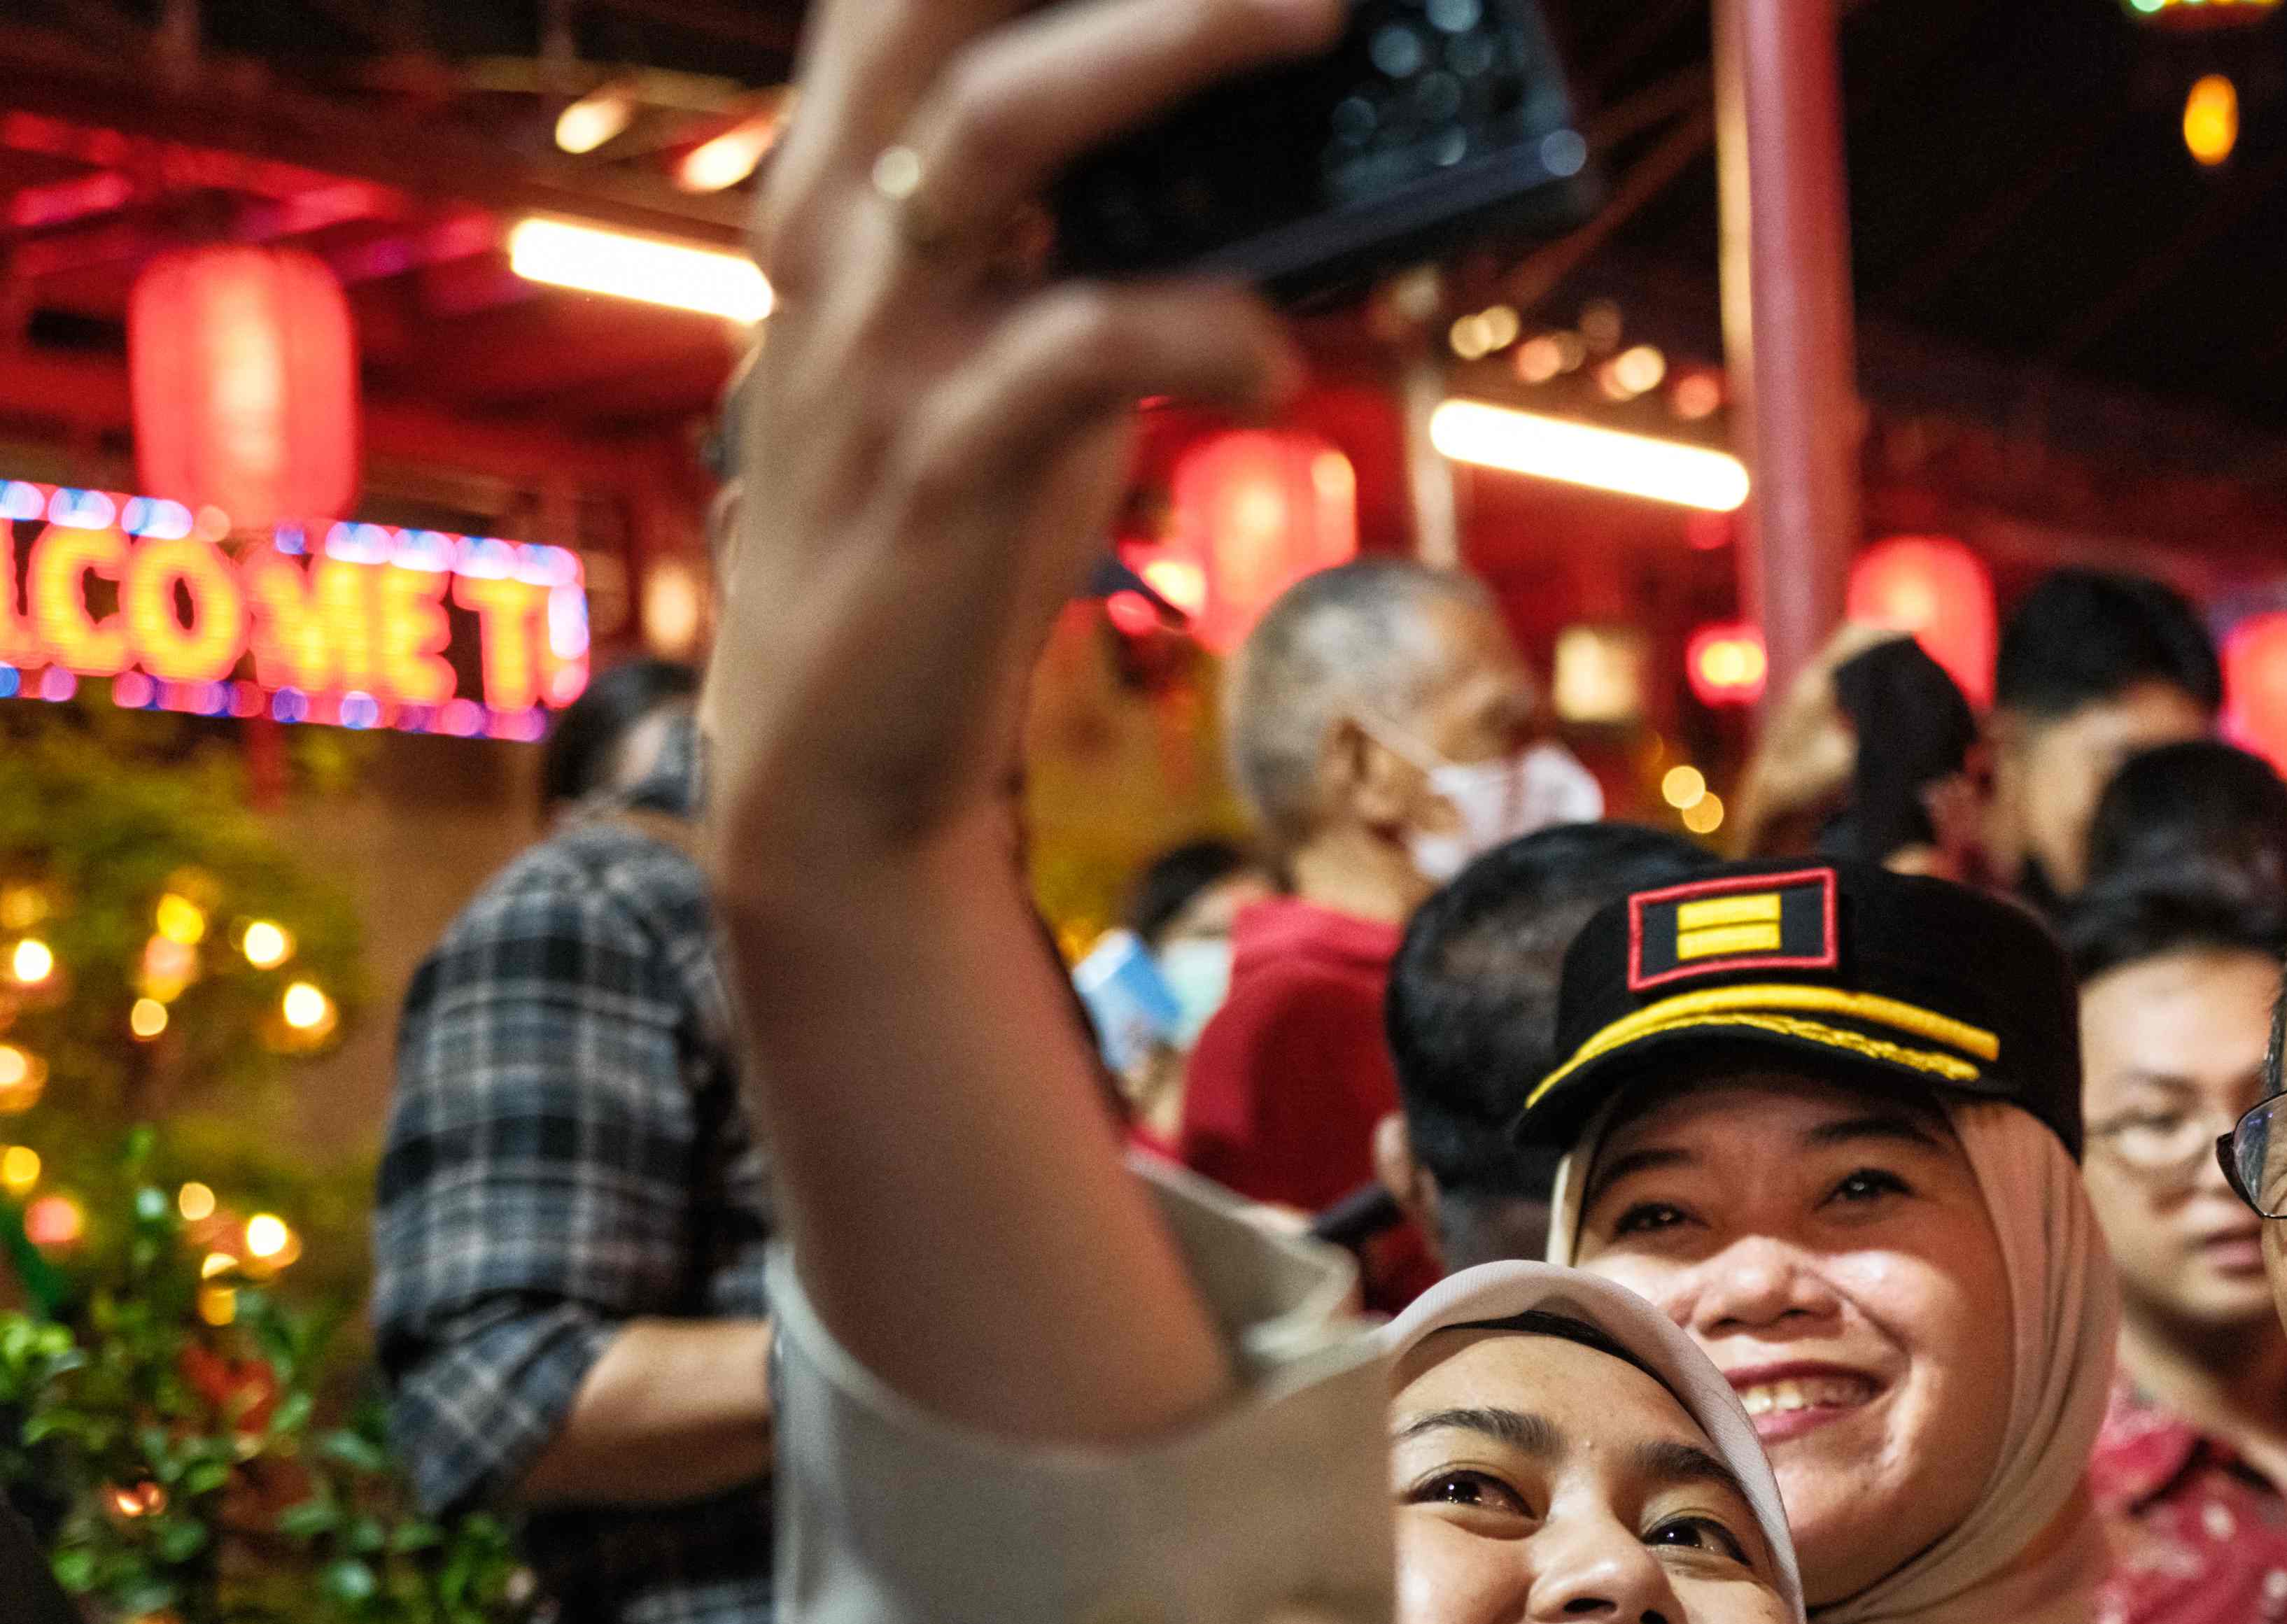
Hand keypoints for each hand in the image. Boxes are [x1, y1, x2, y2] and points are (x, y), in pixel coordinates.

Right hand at [706, 0, 1335, 924]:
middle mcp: (837, 235)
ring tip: (1311, 17)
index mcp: (842, 184)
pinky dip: (1195, 328)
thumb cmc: (952, 516)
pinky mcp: (939, 467)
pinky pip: (1072, 353)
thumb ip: (1094, 230)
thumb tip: (1269, 138)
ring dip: (1162, 49)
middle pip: (930, 4)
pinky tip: (1278, 358)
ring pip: (997, 134)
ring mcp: (880, 346)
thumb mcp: (1010, 342)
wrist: (838, 749)